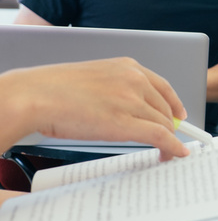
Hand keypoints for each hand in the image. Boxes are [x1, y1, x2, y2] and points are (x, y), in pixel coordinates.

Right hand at [2, 57, 189, 160]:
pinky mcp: (126, 123)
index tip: (179, 114)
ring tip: (169, 151)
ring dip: (170, 139)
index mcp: (126, 66)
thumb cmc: (54, 89)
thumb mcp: (94, 79)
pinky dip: (172, 146)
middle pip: (165, 107)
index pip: (162, 86)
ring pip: (163, 123)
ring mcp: (131, 100)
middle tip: (173, 138)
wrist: (35, 96)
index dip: (174, 103)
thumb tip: (125, 107)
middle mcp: (134, 80)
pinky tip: (175, 153)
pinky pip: (159, 136)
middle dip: (171, 125)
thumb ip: (115, 88)